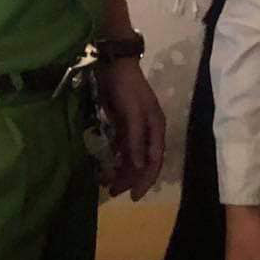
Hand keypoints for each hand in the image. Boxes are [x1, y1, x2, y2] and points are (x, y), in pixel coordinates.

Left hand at [94, 58, 165, 199]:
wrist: (113, 64)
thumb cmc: (126, 88)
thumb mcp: (133, 113)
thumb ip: (136, 140)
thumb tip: (140, 166)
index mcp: (156, 129)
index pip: (154, 161)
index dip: (146, 180)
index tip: (133, 196)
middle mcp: (148, 132)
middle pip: (142, 163)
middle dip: (129, 178)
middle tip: (113, 192)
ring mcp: (134, 129)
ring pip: (130, 157)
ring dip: (120, 171)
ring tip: (105, 183)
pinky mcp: (121, 125)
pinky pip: (120, 149)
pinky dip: (113, 159)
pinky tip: (103, 168)